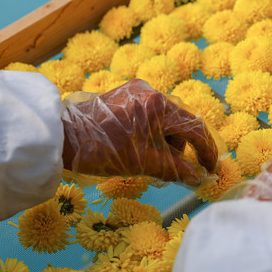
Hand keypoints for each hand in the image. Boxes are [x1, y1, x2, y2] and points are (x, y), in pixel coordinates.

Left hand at [61, 79, 218, 185]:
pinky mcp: (125, 96)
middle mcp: (152, 92)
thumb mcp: (143, 163)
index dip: (207, 152)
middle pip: (181, 123)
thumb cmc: (102, 149)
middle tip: (185, 170)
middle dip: (185, 149)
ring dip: (168, 143)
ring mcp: (137, 92)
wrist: (60, 137)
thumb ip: (176, 169)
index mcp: (159, 105)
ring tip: (156, 163)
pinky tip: (145, 150)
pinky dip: (154, 135)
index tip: (211, 170)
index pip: (195, 128)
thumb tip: (199, 178)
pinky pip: (151, 116)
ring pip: (166, 120)